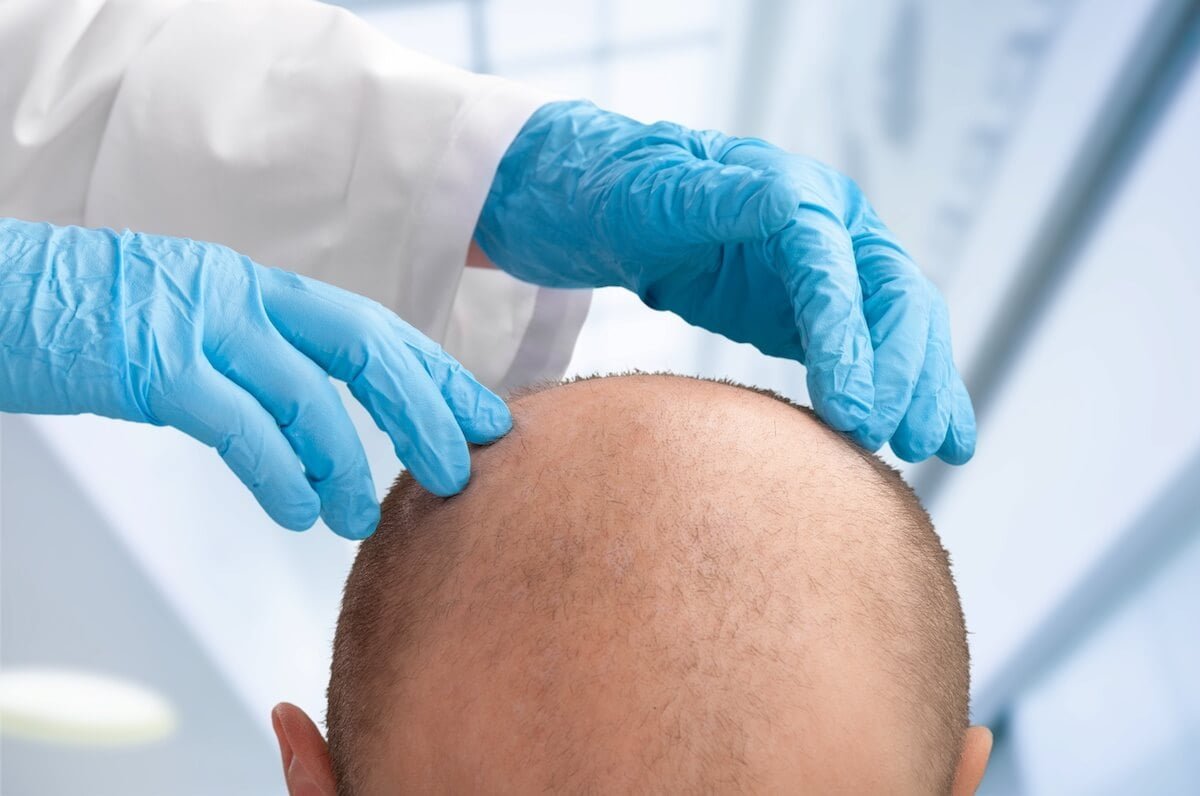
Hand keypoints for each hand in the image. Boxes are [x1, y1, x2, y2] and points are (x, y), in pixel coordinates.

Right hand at [0, 219, 510, 537]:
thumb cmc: (89, 318)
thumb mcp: (192, 325)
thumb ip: (256, 360)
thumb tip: (319, 427)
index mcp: (260, 289)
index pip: (375, 329)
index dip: (437, 374)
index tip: (484, 416)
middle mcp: (243, 295)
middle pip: (367, 348)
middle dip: (425, 410)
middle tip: (461, 470)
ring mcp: (199, 324)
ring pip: (310, 394)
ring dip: (349, 463)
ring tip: (364, 516)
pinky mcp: (153, 363)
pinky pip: (239, 426)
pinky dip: (280, 474)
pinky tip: (299, 512)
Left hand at [475, 101, 973, 463]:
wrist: (615, 209)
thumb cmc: (628, 197)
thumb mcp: (656, 196)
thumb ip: (714, 200)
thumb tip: (785, 202)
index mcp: (796, 192)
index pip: (835, 266)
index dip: (848, 337)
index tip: (852, 410)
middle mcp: (832, 227)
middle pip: (893, 296)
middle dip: (902, 370)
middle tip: (899, 441)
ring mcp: (832, 269)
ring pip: (900, 327)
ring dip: (922, 388)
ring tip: (935, 450)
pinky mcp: (817, 310)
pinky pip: (872, 352)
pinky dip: (901, 392)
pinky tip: (926, 441)